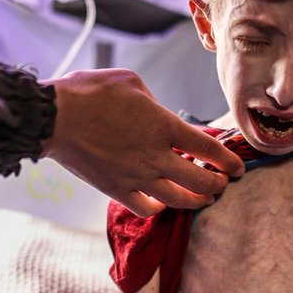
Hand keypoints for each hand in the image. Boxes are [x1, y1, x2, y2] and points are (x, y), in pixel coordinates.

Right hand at [41, 68, 244, 216]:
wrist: (54, 117)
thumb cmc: (90, 92)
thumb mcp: (132, 83)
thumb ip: (156, 103)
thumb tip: (164, 118)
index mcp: (164, 126)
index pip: (209, 148)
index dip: (229, 160)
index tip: (238, 166)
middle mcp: (156, 156)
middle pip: (201, 180)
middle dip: (218, 183)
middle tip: (223, 182)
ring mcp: (137, 177)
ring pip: (179, 200)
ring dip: (197, 200)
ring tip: (204, 197)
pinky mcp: (117, 190)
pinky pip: (147, 208)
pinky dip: (160, 208)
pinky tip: (162, 202)